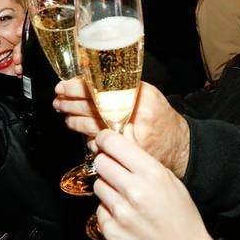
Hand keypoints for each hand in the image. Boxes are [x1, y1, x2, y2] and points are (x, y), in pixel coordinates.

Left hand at [53, 78, 191, 177]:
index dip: (77, 88)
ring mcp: (131, 140)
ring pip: (92, 129)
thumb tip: (89, 81)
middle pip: (93, 109)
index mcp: (141, 98)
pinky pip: (101, 149)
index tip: (62, 87)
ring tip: (67, 116)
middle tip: (59, 102)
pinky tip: (83, 134)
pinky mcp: (126, 157)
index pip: (100, 89)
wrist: (179, 146)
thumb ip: (125, 88)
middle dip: (71, 105)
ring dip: (75, 122)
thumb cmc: (162, 118)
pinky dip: (90, 140)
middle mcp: (136, 118)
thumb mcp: (149, 95)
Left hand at [90, 130, 212, 239]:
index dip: (105, 140)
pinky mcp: (111, 231)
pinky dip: (109, 212)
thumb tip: (120, 148)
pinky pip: (99, 210)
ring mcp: (121, 212)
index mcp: (152, 173)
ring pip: (98, 186)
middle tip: (116, 172)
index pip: (113, 143)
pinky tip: (126, 218)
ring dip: (108, 189)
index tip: (104, 142)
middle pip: (100, 162)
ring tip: (126, 200)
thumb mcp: (171, 182)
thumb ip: (145, 164)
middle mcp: (134, 190)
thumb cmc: (181, 218)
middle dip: (106, 164)